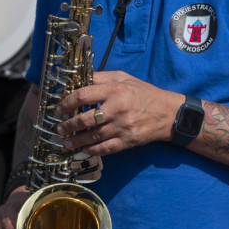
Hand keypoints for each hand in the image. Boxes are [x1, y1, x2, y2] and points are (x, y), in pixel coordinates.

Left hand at [55, 70, 181, 155]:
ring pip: (93, 136)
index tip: (60, 109)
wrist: (168, 113)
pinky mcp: (128, 141)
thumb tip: (79, 80)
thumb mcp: (124, 78)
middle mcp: (118, 108)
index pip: (83, 95)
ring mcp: (122, 126)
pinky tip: (83, 150)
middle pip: (85, 119)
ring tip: (66, 142)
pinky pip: (105, 148)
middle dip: (68, 125)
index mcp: (115, 90)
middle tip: (60, 128)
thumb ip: (102, 77)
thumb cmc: (144, 93)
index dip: (67, 103)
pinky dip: (91, 150)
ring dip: (76, 140)